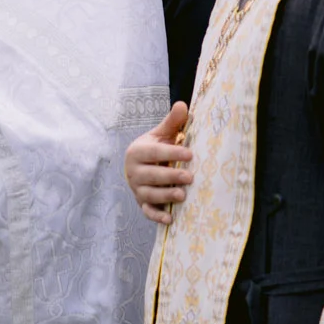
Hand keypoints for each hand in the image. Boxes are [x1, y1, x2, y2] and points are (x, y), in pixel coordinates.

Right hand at [124, 102, 192, 224]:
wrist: (140, 167)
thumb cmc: (155, 149)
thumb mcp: (161, 135)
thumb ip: (172, 122)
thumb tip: (183, 105)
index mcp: (137, 152)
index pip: (154, 152)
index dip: (171, 153)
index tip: (190, 154)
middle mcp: (134, 172)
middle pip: (151, 175)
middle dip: (170, 177)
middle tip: (190, 177)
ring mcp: (137, 189)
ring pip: (149, 194)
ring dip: (165, 196)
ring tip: (183, 195)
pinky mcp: (142, 204)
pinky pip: (147, 212)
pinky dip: (157, 216)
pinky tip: (171, 219)